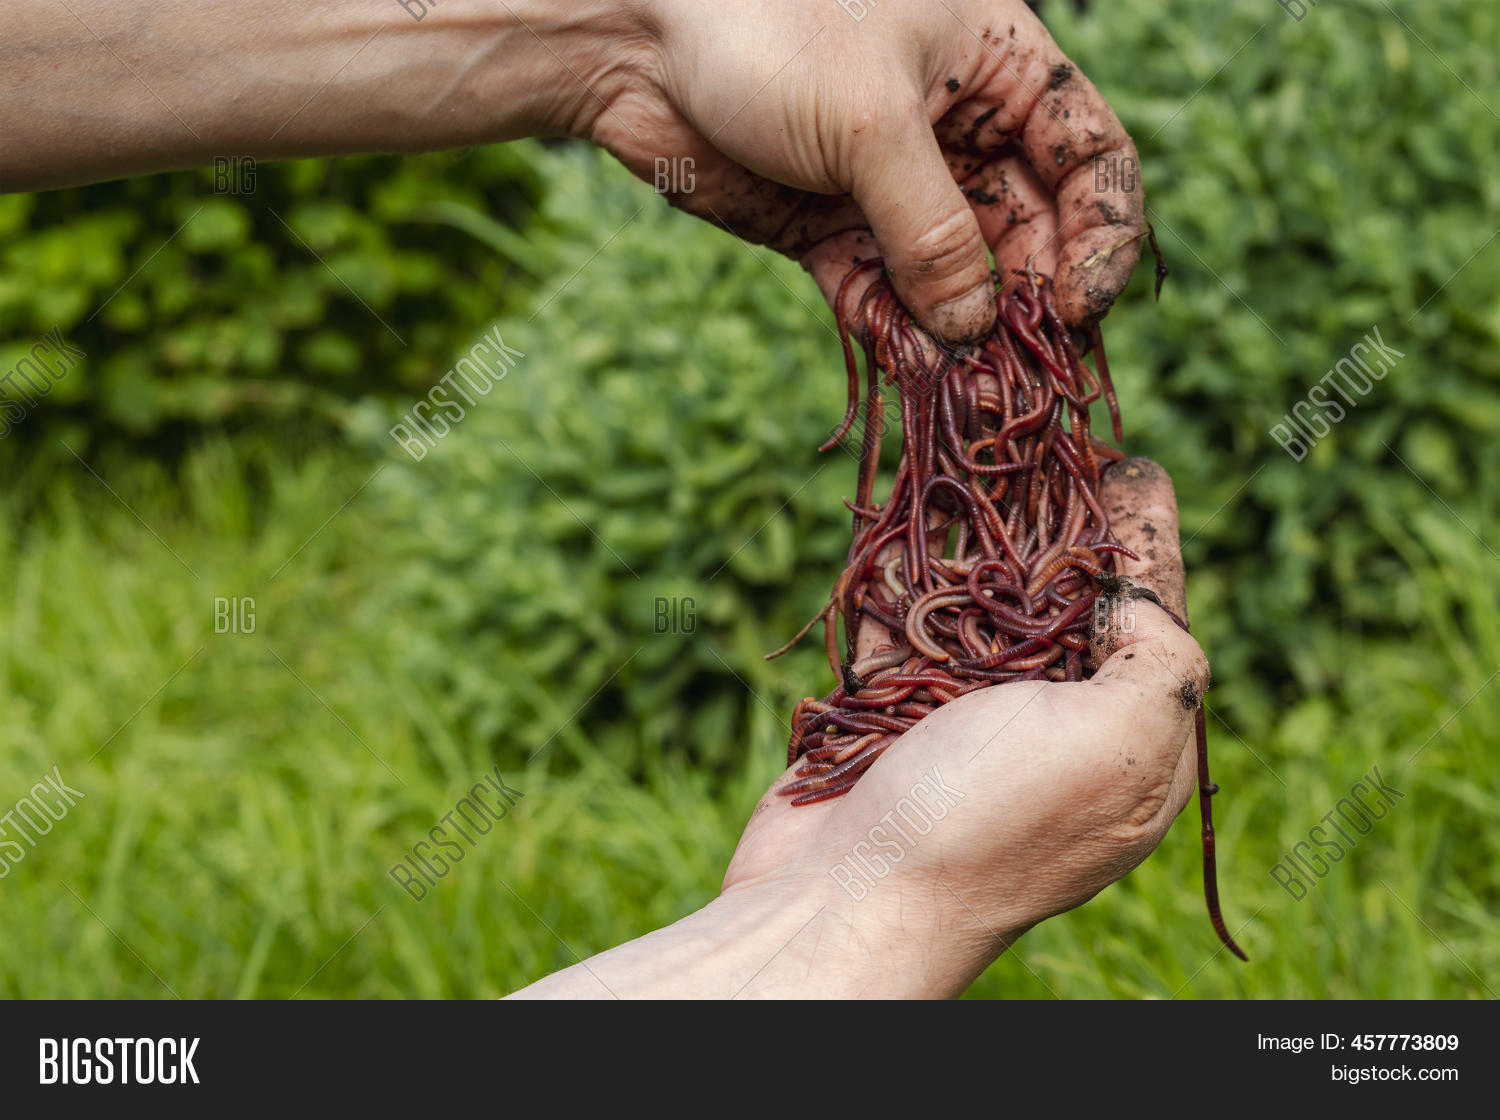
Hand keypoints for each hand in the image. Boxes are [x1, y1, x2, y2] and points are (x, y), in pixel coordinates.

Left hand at [597, 0, 1143, 341]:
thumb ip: (933, 228)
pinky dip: (900, 338)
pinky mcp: (833, 233)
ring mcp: (894, 189)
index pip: (1089, 160)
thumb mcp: (871, 121)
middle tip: (1028, 371)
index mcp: (998, 71)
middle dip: (1031, 303)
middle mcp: (959, 135)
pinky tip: (917, 376)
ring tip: (975, 393)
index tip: (1081, 308)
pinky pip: (884, 298)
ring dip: (967, 337)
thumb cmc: (767, 28)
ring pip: (958, 279)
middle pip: (1030, 234)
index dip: (1102, 236)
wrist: (636, 38)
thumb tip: (975, 326)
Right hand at [720, 459, 1205, 997]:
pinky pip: (897, 624)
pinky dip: (896, 573)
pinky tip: (899, 514)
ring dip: (968, 528)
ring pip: (972, 601)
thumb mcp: (1113, 743)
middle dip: (1051, 516)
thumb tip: (1145, 589)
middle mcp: (1052, 729)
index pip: (1150, 617)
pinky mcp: (887, 714)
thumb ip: (1159, 658)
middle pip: (1059, 599)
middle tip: (1037, 435)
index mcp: (1126, 742)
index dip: (1144, 537)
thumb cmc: (987, 822)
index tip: (1130, 461)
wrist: (842, 904)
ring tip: (966, 445)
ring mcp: (965, 723)